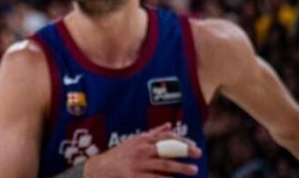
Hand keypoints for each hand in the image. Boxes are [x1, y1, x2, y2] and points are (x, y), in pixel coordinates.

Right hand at [80, 125, 199, 177]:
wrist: (100, 169)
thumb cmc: (120, 154)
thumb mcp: (134, 141)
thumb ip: (153, 134)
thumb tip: (169, 125)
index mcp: (142, 140)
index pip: (165, 137)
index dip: (181, 141)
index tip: (194, 146)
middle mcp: (141, 150)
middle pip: (167, 150)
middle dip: (184, 152)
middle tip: (198, 154)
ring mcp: (138, 164)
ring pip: (164, 166)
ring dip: (181, 168)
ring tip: (194, 170)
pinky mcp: (135, 177)